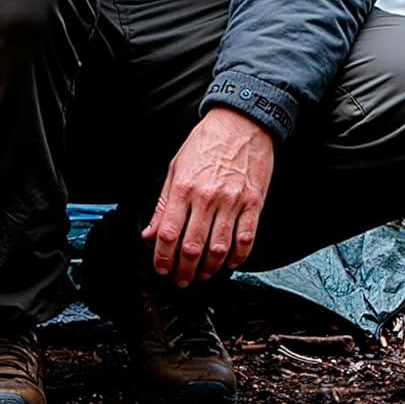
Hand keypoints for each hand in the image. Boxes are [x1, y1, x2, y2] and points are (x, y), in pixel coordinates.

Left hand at [143, 108, 274, 285]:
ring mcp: (232, 202)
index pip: (168, 232)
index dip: (162, 257)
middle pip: (192, 246)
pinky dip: (238, 257)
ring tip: (202, 274)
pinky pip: (246, 239)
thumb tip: (149, 233)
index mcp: (183, 187)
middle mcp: (207, 197)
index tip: (161, 268)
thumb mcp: (176, 167)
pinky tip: (230, 263)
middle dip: (184, 270)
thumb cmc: (206, 143)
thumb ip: (163, 204)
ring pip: (219, 248)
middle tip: (181, 280)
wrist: (240, 123)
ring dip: (209, 268)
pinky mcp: (254, 204)